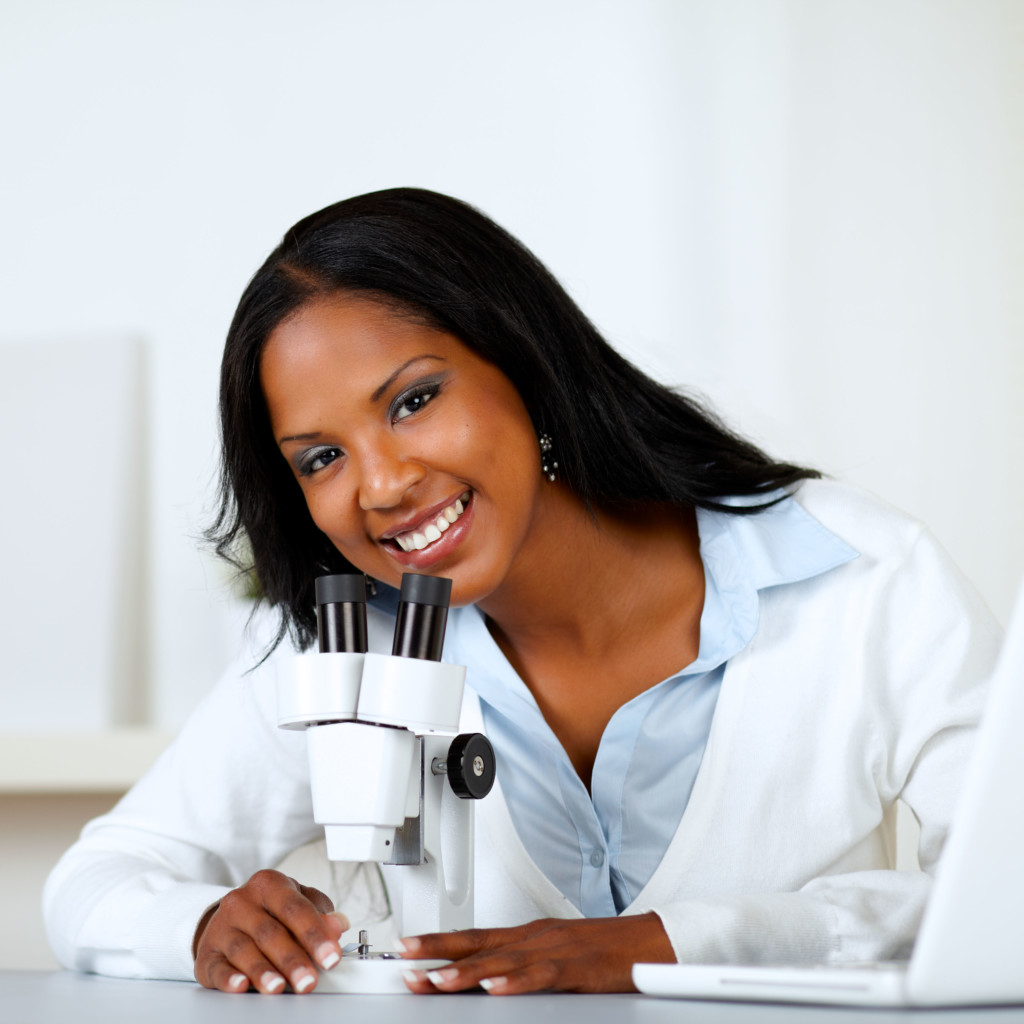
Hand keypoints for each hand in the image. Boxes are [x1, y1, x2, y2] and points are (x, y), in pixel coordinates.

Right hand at [192, 869, 347, 993]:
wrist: (228, 918)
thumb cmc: (270, 910)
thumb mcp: (296, 902)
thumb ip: (319, 912)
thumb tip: (338, 925)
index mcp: (269, 884)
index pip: (295, 909)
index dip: (315, 934)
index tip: (331, 956)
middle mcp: (242, 902)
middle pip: (270, 932)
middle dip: (292, 959)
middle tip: (308, 980)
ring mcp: (222, 927)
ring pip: (244, 950)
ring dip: (263, 971)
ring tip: (279, 987)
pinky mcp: (207, 953)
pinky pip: (217, 966)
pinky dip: (229, 978)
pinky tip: (241, 986)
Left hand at [399, 912, 673, 994]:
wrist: (651, 941)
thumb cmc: (604, 950)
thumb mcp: (555, 954)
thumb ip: (522, 965)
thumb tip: (486, 978)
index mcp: (528, 935)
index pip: (475, 936)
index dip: (439, 942)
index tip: (407, 948)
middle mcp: (535, 938)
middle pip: (479, 945)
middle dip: (438, 953)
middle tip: (405, 960)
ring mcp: (556, 951)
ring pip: (503, 961)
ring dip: (467, 972)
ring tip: (436, 981)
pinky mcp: (578, 969)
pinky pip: (542, 977)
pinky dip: (517, 982)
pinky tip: (496, 989)